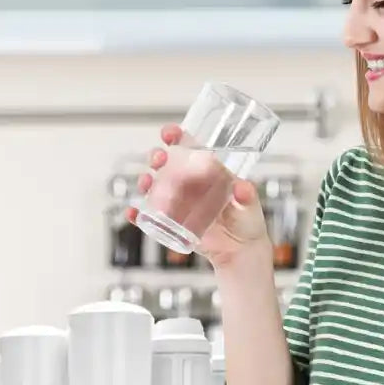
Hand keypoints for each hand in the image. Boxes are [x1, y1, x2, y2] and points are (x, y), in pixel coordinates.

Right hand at [129, 124, 271, 272]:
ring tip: (146, 184)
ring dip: (145, 181)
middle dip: (157, 157)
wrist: (240, 251)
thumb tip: (241, 187)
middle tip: (159, 159)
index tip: (170, 133)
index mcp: (206, 171)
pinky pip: (149, 217)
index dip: (176, 137)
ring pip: (154, 186)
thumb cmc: (247, 222)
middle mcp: (188, 184)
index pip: (188, 148)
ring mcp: (178, 202)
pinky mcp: (172, 223)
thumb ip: (247, 195)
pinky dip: (137, 214)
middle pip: (165, 164)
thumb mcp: (250, 204)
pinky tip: (133, 213)